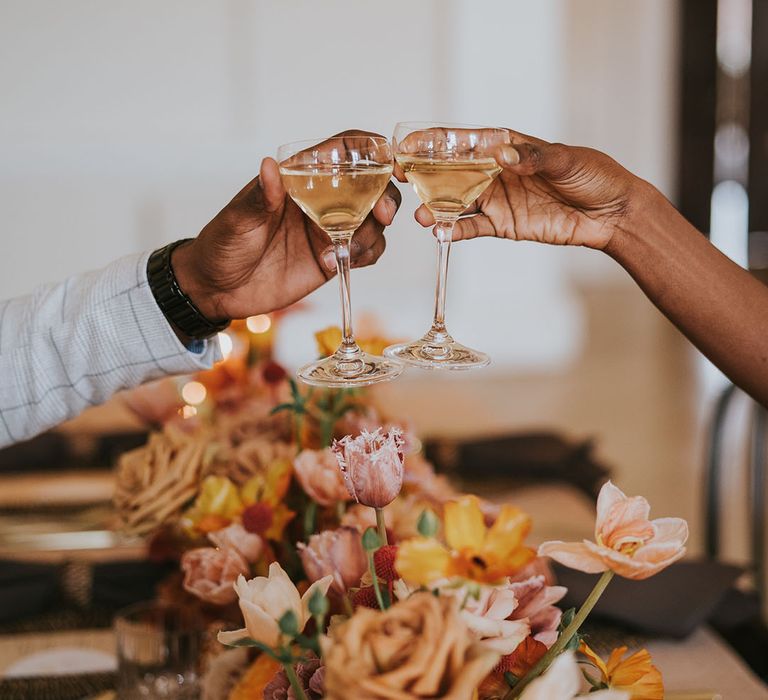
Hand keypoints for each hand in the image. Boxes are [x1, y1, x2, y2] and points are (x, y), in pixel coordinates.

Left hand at [172, 131, 400, 320]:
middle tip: (382, 216)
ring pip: (374, 221)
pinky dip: (365, 255)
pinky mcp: (333, 256)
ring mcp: (331, 228)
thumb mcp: (237, 220)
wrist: (218, 290)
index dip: (371, 150)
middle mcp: (322, 198)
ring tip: (344, 252)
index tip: (388, 164)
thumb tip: (269, 166)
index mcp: (300, 176)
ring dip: (371, 234)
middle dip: (386, 197)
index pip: (344, 150)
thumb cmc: (221, 245)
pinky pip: (366, 251)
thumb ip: (259, 197)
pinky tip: (340, 262)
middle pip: (372, 185)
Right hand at [404, 130, 641, 249]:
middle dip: (423, 175)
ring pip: (456, 202)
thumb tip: (503, 156)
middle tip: (401, 178)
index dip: (433, 143)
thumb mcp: (566, 160)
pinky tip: (439, 234)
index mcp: (507, 146)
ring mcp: (497, 199)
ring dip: (435, 208)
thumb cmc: (594, 175)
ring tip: (419, 216)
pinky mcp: (503, 225)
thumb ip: (534, 157)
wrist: (612, 213)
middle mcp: (495, 172)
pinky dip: (455, 231)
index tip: (408, 146)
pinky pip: (472, 228)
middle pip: (451, 172)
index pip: (464, 141)